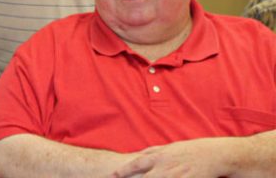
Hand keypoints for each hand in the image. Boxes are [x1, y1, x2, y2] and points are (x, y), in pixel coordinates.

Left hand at [112, 138, 228, 177]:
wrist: (212, 155)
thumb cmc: (188, 151)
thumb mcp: (168, 148)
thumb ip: (152, 152)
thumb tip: (137, 155)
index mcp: (158, 157)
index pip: (136, 164)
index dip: (123, 171)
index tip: (112, 176)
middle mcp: (164, 167)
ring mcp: (175, 176)